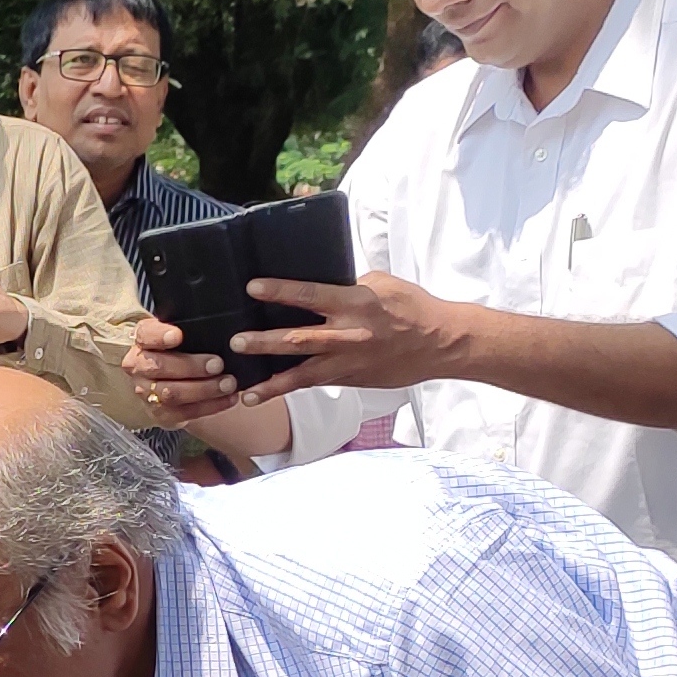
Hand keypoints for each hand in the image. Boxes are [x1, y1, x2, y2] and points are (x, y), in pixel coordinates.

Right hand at [125, 316, 247, 425]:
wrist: (167, 380)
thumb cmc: (180, 351)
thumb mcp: (181, 333)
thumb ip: (193, 329)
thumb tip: (223, 324)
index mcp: (143, 341)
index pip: (146, 335)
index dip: (160, 336)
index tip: (178, 335)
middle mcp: (138, 366)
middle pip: (159, 367)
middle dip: (191, 366)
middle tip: (218, 364)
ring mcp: (146, 393)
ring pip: (172, 393)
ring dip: (204, 389)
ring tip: (228, 383)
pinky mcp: (159, 414)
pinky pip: (184, 413)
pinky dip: (210, 406)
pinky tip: (229, 399)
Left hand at [224, 273, 462, 402]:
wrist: (440, 344)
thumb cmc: (411, 307)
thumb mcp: (381, 284)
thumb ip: (347, 284)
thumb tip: (319, 281)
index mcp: (356, 302)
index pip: (311, 294)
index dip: (280, 291)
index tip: (253, 287)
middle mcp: (349, 334)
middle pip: (299, 338)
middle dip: (265, 341)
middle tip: (236, 341)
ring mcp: (347, 361)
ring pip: (302, 373)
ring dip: (270, 380)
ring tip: (242, 388)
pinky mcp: (348, 379)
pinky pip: (311, 384)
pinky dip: (285, 389)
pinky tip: (259, 395)